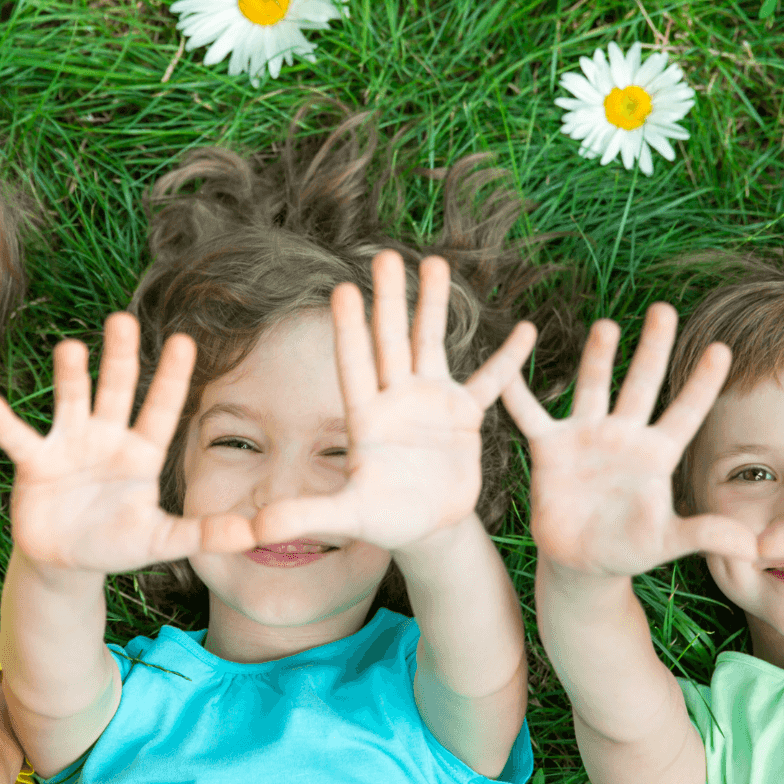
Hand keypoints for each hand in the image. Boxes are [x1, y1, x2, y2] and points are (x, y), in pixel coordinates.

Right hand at [0, 312, 254, 573]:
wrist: (66, 564)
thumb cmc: (118, 543)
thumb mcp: (161, 541)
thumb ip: (202, 534)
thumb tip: (254, 535)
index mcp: (142, 453)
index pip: (160, 408)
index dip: (171, 377)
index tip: (184, 340)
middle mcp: (107, 438)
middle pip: (116, 390)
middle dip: (120, 357)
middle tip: (123, 320)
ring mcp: (70, 445)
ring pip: (72, 401)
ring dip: (70, 376)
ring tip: (69, 348)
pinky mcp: (36, 464)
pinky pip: (20, 440)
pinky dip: (6, 425)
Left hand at [251, 252, 536, 553]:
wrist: (425, 528)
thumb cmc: (382, 519)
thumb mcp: (347, 517)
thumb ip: (306, 516)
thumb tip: (257, 527)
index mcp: (366, 417)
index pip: (355, 365)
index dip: (350, 330)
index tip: (343, 290)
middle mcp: (395, 399)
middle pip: (390, 341)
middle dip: (390, 299)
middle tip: (387, 254)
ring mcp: (429, 401)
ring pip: (430, 343)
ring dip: (433, 304)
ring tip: (435, 261)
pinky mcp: (463, 415)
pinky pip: (489, 382)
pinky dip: (507, 359)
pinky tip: (525, 330)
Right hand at [499, 303, 756, 578]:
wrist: (581, 561)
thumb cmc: (630, 548)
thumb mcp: (667, 542)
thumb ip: (705, 534)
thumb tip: (754, 543)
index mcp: (656, 455)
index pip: (685, 413)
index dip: (702, 383)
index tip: (722, 349)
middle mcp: (623, 436)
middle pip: (641, 384)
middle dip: (652, 348)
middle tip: (663, 309)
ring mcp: (585, 436)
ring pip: (593, 387)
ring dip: (599, 357)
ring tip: (608, 325)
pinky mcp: (549, 447)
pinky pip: (529, 414)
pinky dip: (516, 392)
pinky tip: (507, 365)